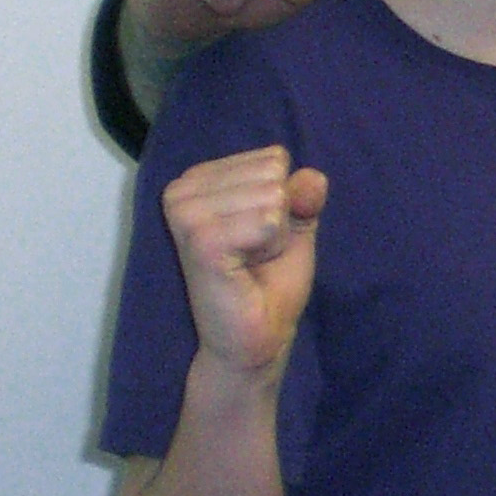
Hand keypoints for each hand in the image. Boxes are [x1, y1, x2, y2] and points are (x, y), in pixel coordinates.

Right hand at [162, 147, 327, 377]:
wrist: (257, 337)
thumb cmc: (269, 282)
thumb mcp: (294, 227)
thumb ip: (303, 195)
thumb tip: (313, 176)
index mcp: (199, 178)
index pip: (272, 158)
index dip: (281, 202)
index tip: (257, 236)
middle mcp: (182, 189)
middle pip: (272, 174)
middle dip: (279, 218)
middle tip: (255, 254)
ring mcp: (186, 214)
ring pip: (271, 195)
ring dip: (274, 235)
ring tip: (249, 262)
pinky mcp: (199, 241)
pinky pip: (264, 220)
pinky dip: (270, 246)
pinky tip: (246, 268)